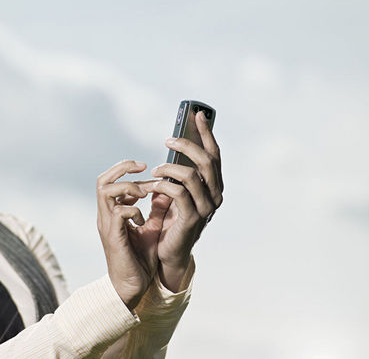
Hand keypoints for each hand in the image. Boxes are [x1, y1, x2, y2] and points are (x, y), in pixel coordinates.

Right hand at [96, 160, 161, 309]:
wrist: (132, 288)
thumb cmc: (140, 261)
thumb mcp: (152, 229)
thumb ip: (157, 210)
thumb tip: (166, 190)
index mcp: (114, 212)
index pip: (111, 180)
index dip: (128, 171)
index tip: (148, 171)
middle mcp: (106, 215)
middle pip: (103, 180)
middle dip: (123, 168)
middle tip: (143, 167)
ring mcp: (107, 225)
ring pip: (106, 190)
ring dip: (129, 187)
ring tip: (144, 195)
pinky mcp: (112, 236)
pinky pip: (118, 212)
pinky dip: (133, 210)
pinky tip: (142, 220)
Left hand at [144, 111, 223, 290]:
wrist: (169, 253)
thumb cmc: (172, 220)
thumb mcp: (177, 192)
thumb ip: (180, 174)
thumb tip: (174, 145)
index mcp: (214, 186)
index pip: (214, 155)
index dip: (206, 133)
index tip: (196, 114)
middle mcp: (215, 196)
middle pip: (207, 161)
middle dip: (187, 145)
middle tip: (168, 139)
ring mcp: (206, 208)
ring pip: (192, 175)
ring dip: (170, 167)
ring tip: (156, 168)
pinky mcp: (192, 219)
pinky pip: (177, 192)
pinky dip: (162, 185)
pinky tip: (152, 186)